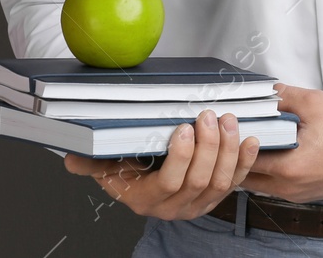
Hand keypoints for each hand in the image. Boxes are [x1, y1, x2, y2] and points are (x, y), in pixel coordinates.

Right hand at [64, 109, 260, 220]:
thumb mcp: (107, 168)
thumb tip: (72, 157)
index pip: (169, 182)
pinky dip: (246, 160)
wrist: (148, 188)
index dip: (182, 157)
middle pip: (200, 180)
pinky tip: (250, 140)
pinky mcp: (216, 197)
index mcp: (146, 199)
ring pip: (221, 181)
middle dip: (209, 145)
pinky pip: (236, 181)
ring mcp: (198, 204)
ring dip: (228, 149)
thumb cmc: (129, 173)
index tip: (185, 129)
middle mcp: (174, 206)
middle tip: (208, 115)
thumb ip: (92, 163)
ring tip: (228, 120)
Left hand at [241, 83, 322, 203]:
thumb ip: (286, 97)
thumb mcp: (317, 104)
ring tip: (261, 141)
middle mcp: (289, 187)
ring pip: (261, 184)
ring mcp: (297, 194)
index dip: (235, 141)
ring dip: (255, 165)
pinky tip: (279, 152)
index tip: (233, 127)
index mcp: (288, 168)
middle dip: (241, 155)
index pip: (244, 159)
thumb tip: (269, 93)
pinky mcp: (305, 195)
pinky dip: (271, 171)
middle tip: (242, 134)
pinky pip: (276, 186)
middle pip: (247, 176)